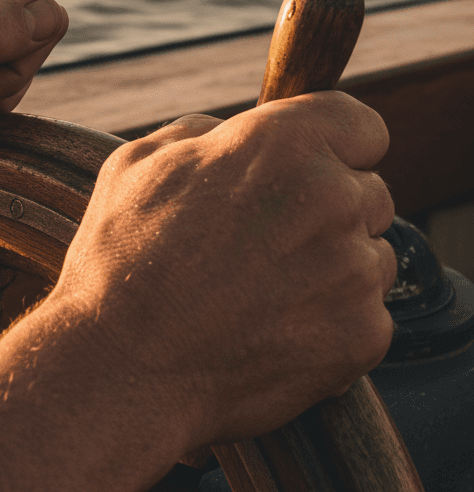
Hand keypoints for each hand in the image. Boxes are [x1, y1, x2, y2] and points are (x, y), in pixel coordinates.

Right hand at [53, 91, 396, 446]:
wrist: (121, 366)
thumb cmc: (121, 260)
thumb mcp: (139, 164)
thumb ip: (202, 133)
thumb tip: (229, 136)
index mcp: (280, 143)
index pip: (361, 125)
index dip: (334, 146)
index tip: (312, 169)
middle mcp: (331, 197)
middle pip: (368, 192)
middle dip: (327, 211)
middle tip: (264, 242)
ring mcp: (353, 268)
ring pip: (371, 255)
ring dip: (333, 267)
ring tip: (261, 292)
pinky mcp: (362, 333)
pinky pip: (367, 315)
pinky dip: (330, 323)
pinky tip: (271, 329)